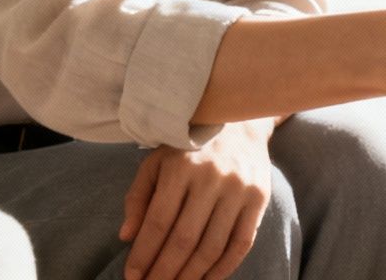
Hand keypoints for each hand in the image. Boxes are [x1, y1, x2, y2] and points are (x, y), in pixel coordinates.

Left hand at [118, 118, 275, 279]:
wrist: (239, 121)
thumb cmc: (188, 147)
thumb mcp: (156, 162)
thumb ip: (138, 197)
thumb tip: (127, 237)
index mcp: (180, 167)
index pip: (158, 222)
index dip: (143, 254)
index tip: (132, 276)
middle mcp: (211, 178)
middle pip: (184, 239)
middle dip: (164, 272)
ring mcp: (238, 189)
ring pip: (212, 246)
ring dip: (191, 275)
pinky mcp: (259, 198)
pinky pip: (242, 243)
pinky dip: (224, 268)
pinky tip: (206, 279)